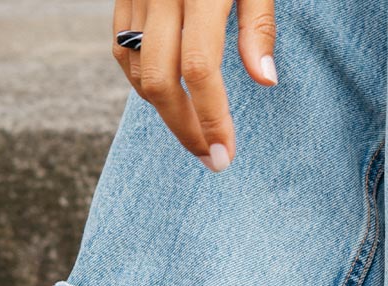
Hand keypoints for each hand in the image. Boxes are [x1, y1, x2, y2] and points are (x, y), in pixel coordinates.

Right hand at [112, 0, 277, 170]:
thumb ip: (259, 24)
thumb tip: (265, 81)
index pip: (199, 68)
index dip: (211, 118)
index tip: (225, 155)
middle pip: (160, 80)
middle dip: (185, 129)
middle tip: (213, 159)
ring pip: (135, 67)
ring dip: (164, 110)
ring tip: (197, 133)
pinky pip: (122, 46)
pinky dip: (143, 81)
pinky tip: (171, 99)